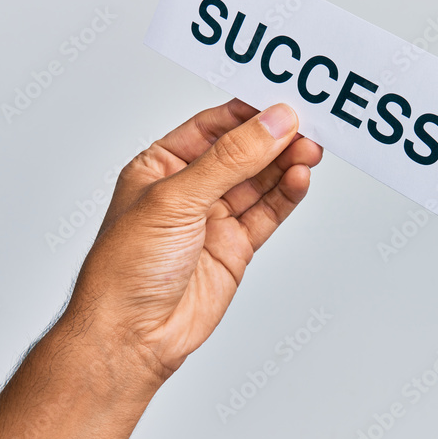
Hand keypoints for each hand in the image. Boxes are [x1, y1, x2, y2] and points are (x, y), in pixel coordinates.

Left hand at [67, 99, 322, 382]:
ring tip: (311, 149)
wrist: (132, 335)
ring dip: (286, 164)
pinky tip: (300, 178)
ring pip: (259, 182)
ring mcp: (213, 220)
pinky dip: (286, 196)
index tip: (281, 103)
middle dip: (274, 138)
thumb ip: (230, 160)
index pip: (211, 127)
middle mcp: (188, 190)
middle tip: (306, 125)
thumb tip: (269, 124)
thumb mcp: (176, 199)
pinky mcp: (235, 248)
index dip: (247, 114)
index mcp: (160, 166)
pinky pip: (267, 214)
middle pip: (241, 152)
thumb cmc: (126, 269)